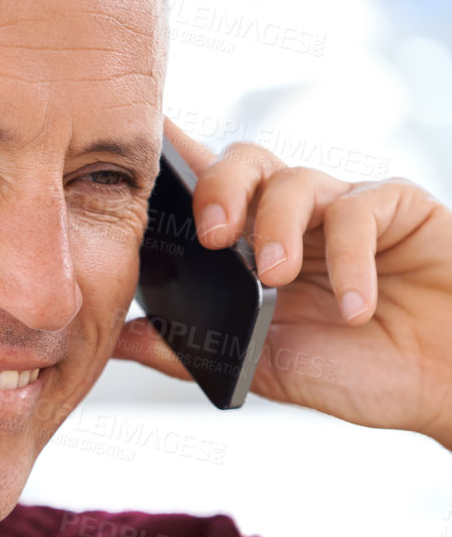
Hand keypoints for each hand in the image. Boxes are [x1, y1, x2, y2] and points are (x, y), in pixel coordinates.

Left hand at [113, 117, 451, 448]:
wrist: (445, 384)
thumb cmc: (361, 370)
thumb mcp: (264, 369)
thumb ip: (194, 353)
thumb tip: (117, 339)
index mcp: (253, 246)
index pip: (203, 191)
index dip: (168, 162)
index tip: (131, 152)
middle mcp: (295, 215)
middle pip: (242, 163)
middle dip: (217, 190)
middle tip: (211, 237)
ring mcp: (344, 206)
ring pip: (295, 179)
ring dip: (277, 228)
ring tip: (277, 279)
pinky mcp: (398, 207)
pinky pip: (361, 209)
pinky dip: (351, 259)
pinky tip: (355, 308)